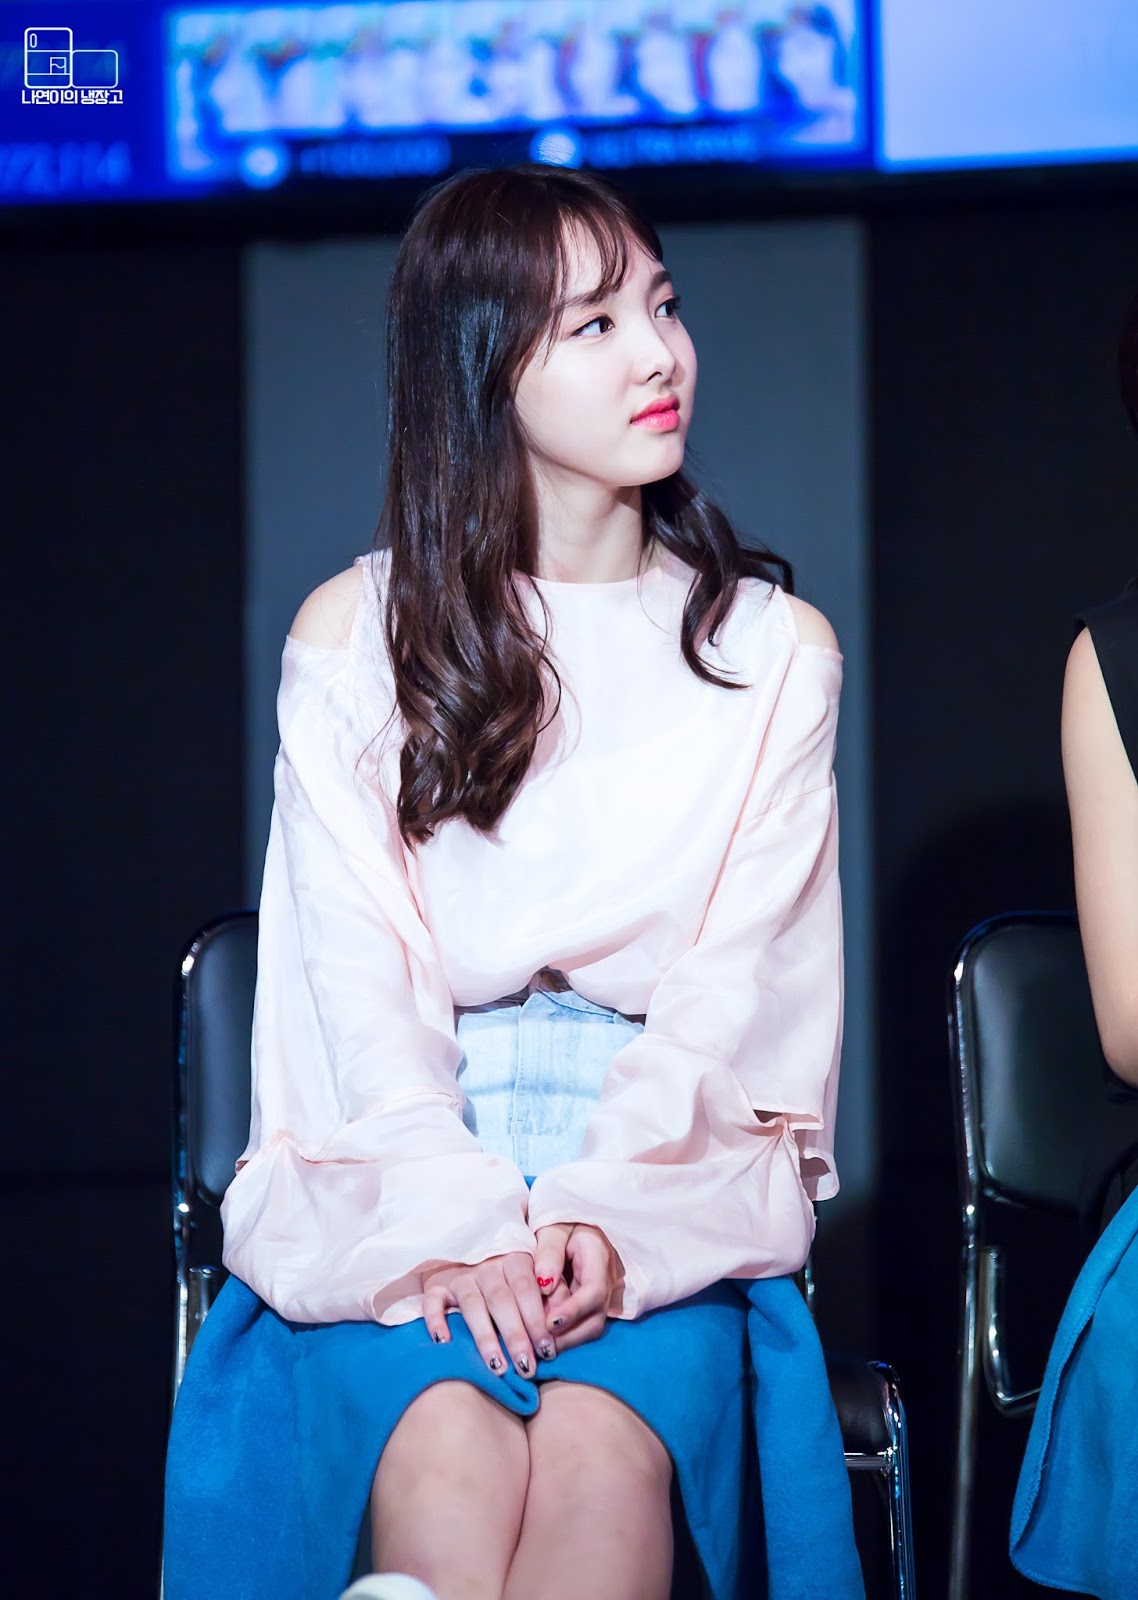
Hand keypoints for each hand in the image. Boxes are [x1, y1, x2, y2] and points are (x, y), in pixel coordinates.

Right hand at [422, 1253, 557, 1376]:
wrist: (467, 1247)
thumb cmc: (510, 1273)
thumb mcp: (535, 1272)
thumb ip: (552, 1294)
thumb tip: (562, 1323)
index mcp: (514, 1258)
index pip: (526, 1289)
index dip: (537, 1320)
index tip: (548, 1351)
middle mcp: (487, 1264)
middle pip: (501, 1300)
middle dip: (515, 1336)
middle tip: (526, 1368)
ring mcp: (460, 1274)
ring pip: (472, 1305)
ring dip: (485, 1337)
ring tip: (497, 1367)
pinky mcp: (436, 1285)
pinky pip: (433, 1301)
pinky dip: (436, 1321)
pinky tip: (444, 1343)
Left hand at [533, 1223, 622, 1351]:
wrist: (573, 1224)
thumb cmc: (560, 1222)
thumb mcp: (552, 1227)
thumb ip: (548, 1251)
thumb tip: (544, 1283)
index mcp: (598, 1256)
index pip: (594, 1291)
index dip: (573, 1311)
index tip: (548, 1323)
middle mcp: (607, 1280)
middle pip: (595, 1319)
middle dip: (567, 1335)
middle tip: (537, 1342)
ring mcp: (603, 1295)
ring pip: (590, 1328)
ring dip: (565, 1340)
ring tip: (537, 1343)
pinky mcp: (593, 1305)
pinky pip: (583, 1326)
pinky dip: (564, 1336)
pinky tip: (543, 1337)